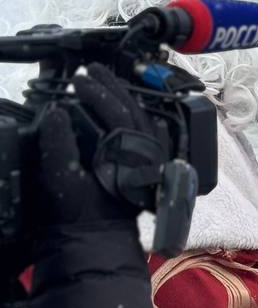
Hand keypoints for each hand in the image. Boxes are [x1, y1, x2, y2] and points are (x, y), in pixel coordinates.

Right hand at [36, 63, 157, 227]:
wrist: (97, 238)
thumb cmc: (81, 212)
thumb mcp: (63, 180)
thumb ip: (58, 145)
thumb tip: (56, 112)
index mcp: (130, 151)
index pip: (116, 111)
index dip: (96, 92)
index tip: (77, 79)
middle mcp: (146, 150)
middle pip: (132, 108)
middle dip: (111, 86)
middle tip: (92, 69)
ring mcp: (149, 156)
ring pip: (141, 116)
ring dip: (122, 96)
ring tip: (104, 79)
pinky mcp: (146, 162)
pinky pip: (145, 130)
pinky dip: (132, 113)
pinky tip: (122, 105)